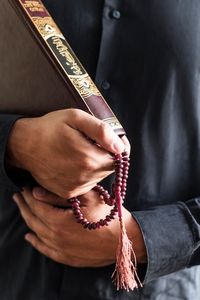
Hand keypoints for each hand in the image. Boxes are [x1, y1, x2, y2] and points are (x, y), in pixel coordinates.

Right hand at [7, 109, 129, 197]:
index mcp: (89, 158)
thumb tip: (119, 146)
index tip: (111, 139)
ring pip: (99, 176)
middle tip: (92, 142)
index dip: (118, 148)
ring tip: (80, 151)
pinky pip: (87, 183)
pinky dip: (86, 173)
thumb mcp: (76, 118)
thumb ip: (101, 131)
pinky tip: (74, 162)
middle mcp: (85, 177)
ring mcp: (76, 187)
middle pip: (109, 168)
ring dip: (95, 164)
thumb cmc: (50, 128)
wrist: (24, 145)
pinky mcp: (69, 192)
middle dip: (106, 155)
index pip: (119, 158)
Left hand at [13, 187, 146, 266]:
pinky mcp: (67, 257)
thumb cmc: (108, 216)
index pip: (36, 205)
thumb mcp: (88, 198)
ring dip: (28, 220)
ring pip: (36, 233)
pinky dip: (35, 242)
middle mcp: (55, 237)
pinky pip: (45, 250)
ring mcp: (60, 249)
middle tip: (18, 196)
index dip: (28, 195)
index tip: (24, 187)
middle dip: (24, 206)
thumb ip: (60, 195)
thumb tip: (36, 192)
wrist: (124, 240)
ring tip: (22, 210)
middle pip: (33, 219)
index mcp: (59, 221)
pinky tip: (30, 237)